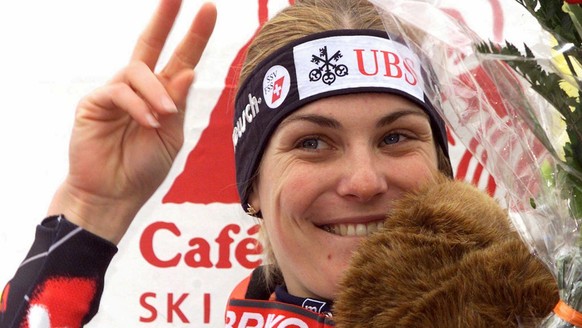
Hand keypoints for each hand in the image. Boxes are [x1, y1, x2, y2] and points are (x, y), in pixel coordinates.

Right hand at [48, 0, 216, 243]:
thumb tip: (187, 71)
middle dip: (164, 19)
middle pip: (151, 44)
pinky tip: (148, 122)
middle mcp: (139, 88)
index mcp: (161, 95)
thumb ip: (177, 104)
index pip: (179, 58)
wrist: (114, 195)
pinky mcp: (96, 102)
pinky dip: (138, 105)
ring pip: (137, 70)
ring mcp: (116, 92)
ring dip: (155, 92)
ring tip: (163, 117)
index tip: (209, 10)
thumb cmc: (143, 168)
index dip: (194, 35)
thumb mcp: (171, 136)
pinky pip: (120, 91)